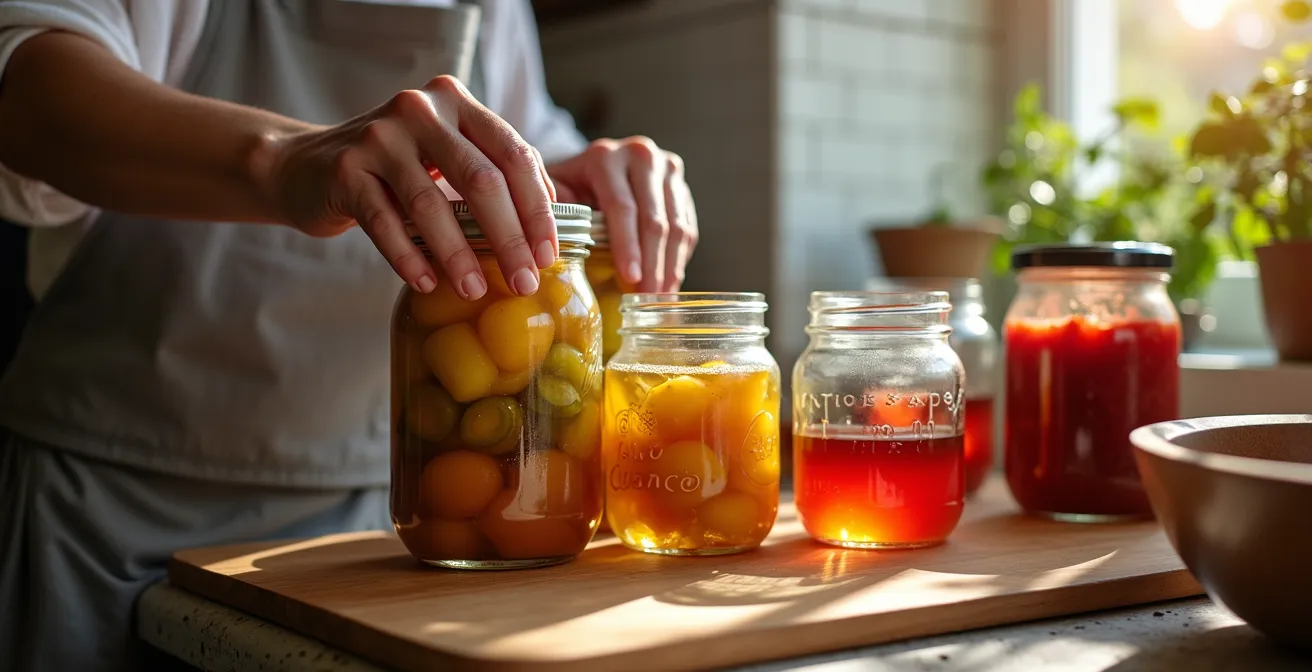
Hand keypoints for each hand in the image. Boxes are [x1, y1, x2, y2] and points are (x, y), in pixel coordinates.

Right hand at [260, 76, 557, 298]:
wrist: (305, 166)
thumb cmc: (394, 171)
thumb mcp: (446, 157)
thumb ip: (492, 173)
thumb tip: (549, 223)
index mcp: (456, 102)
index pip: (514, 154)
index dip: (538, 208)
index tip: (549, 254)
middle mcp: (421, 109)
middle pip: (482, 179)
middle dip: (510, 237)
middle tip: (524, 282)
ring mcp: (379, 137)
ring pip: (432, 204)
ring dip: (459, 255)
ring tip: (475, 290)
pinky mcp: (344, 169)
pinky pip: (385, 223)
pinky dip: (409, 258)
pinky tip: (427, 284)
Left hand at [547, 137, 697, 291]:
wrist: (596, 165)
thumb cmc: (570, 186)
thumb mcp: (553, 191)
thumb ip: (550, 212)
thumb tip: (551, 246)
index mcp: (605, 157)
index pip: (621, 207)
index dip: (627, 246)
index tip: (630, 279)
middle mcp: (641, 156)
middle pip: (654, 220)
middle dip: (652, 264)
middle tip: (647, 298)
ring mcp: (666, 170)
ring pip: (677, 227)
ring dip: (669, 266)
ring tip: (660, 297)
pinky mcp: (682, 187)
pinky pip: (688, 228)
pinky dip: (679, 259)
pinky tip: (669, 282)